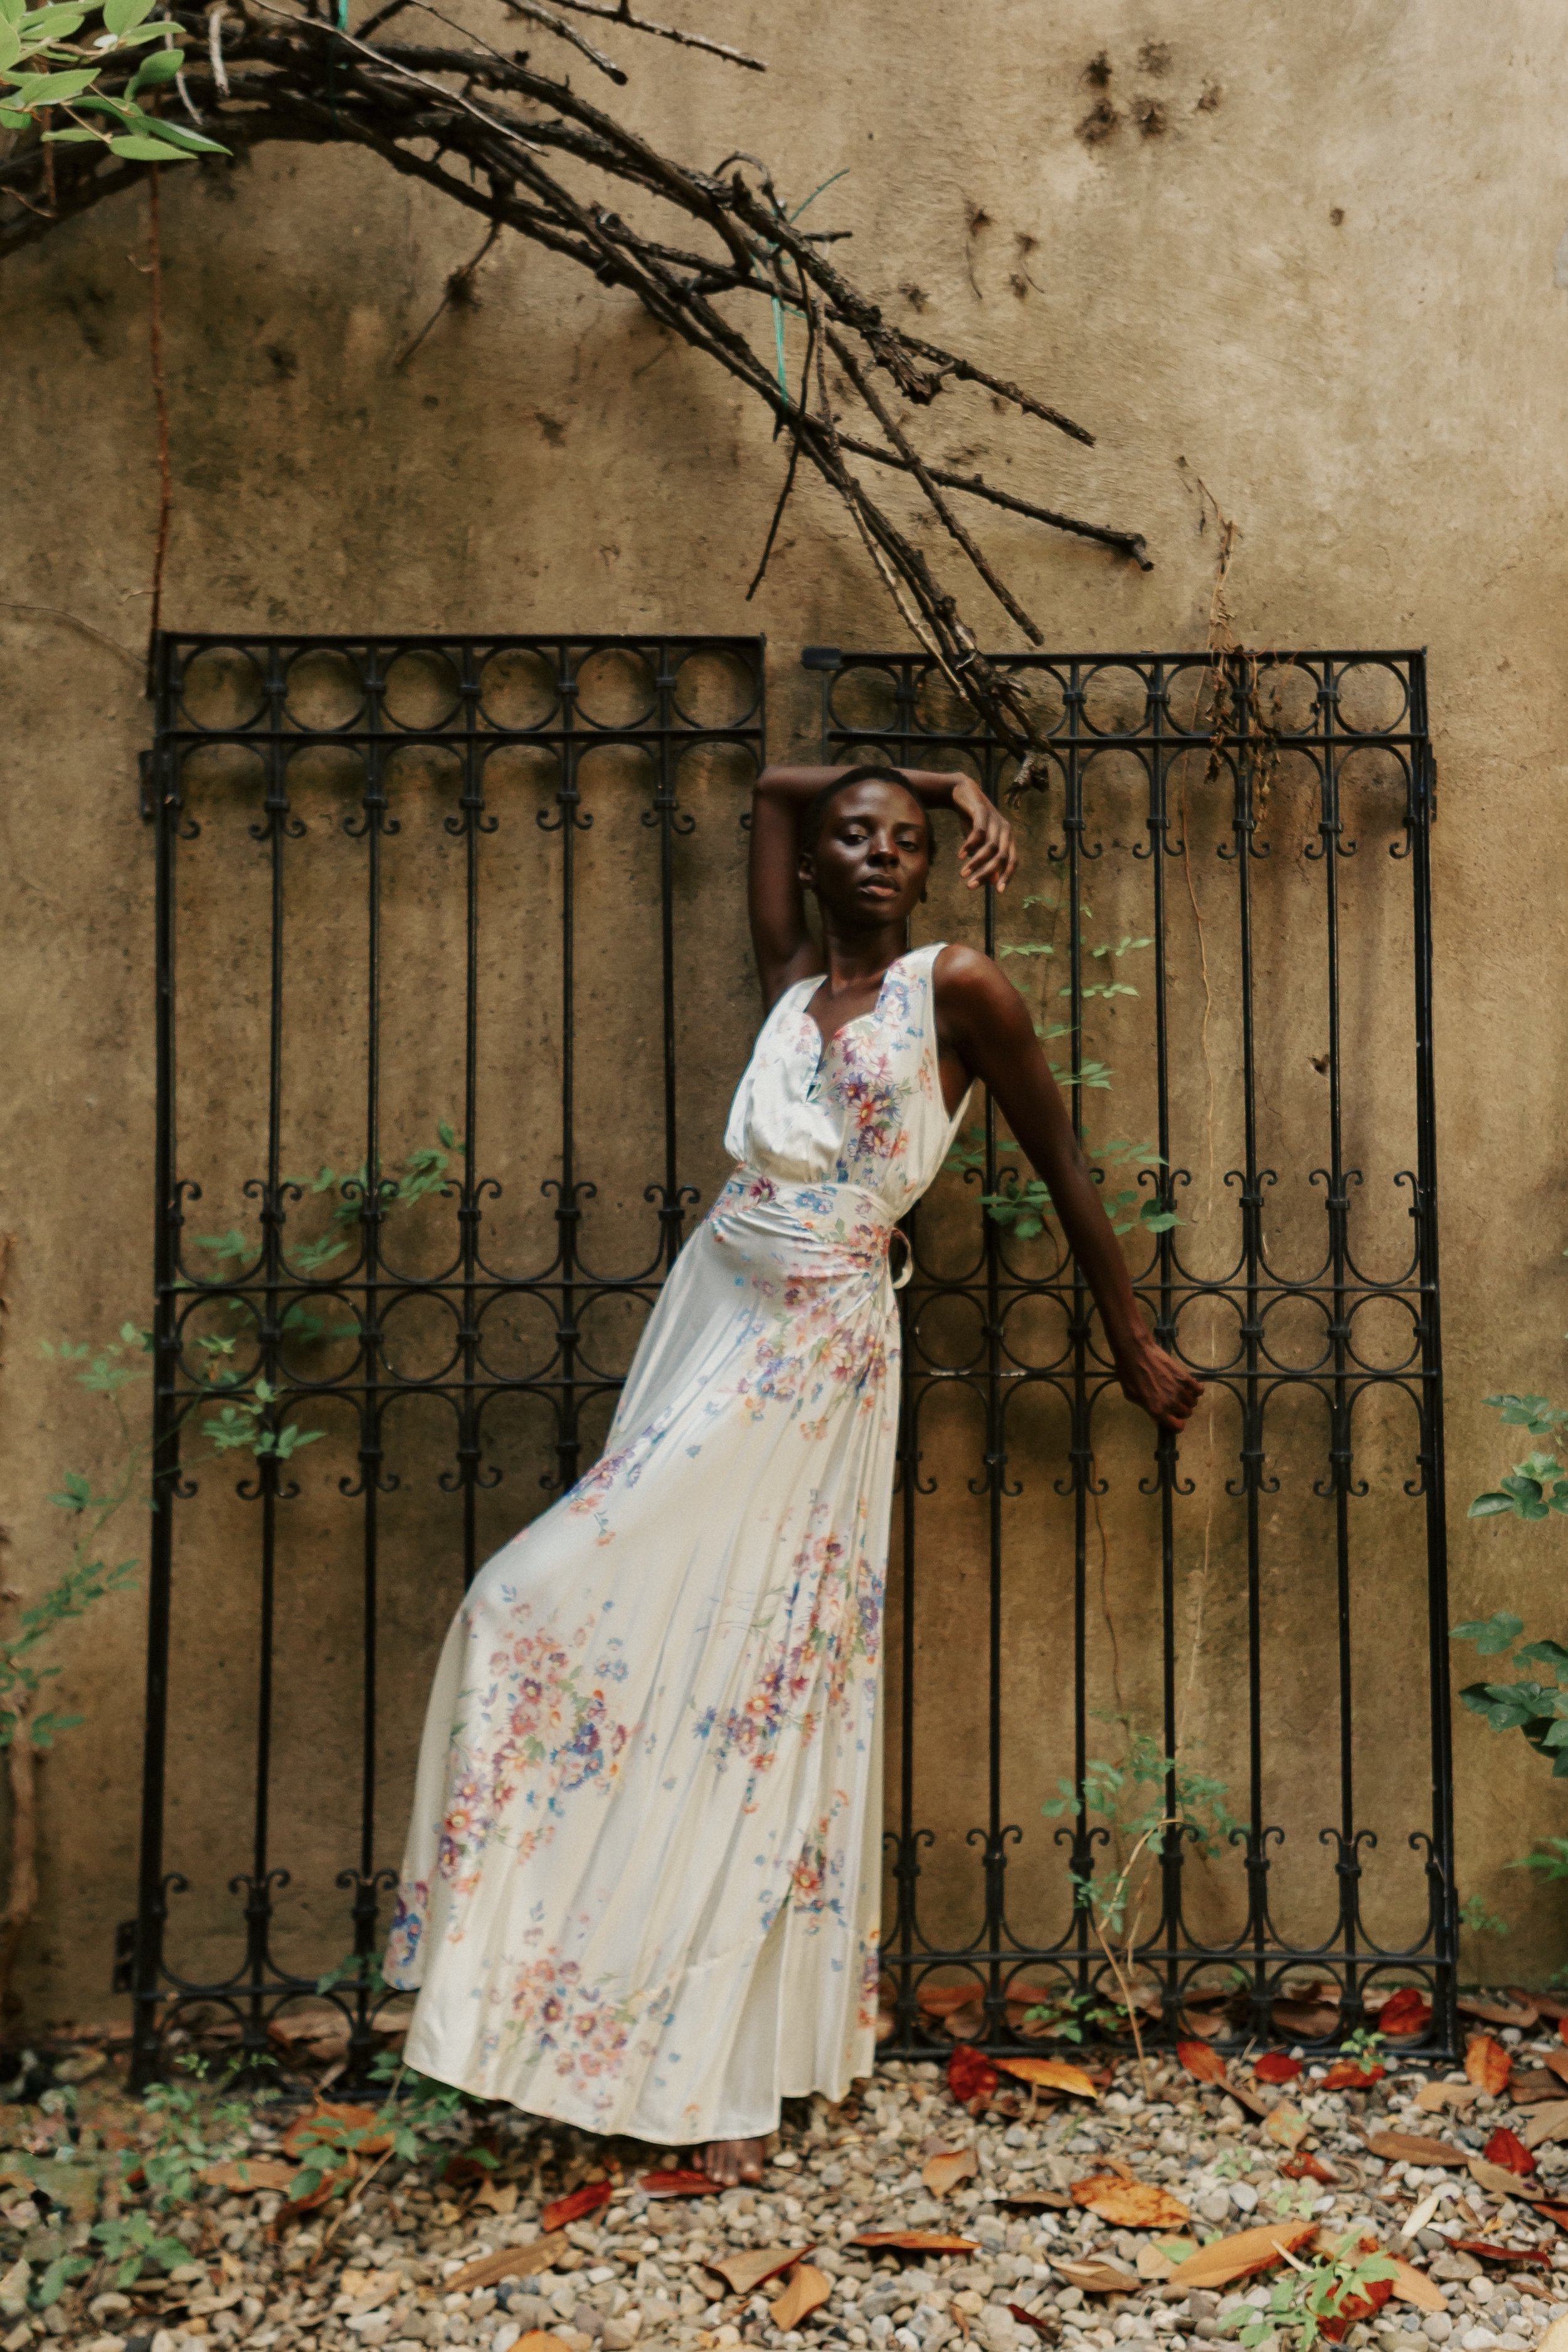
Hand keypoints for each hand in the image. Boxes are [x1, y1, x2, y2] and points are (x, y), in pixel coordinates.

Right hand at [951, 777, 1016, 892]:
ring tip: (962, 873)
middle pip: (1001, 856)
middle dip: (986, 873)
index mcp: (1008, 838)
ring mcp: (995, 819)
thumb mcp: (980, 843)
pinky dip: (969, 845)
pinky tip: (960, 855)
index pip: (1013, 860)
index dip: (1007, 875)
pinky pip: (978, 833)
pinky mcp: (982, 811)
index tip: (997, 891)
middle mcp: (1005, 829)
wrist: (962, 793)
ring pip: (990, 847)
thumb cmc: (973, 821)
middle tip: (970, 886)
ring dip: (976, 862)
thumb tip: (993, 881)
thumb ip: (988, 860)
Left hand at [1113, 1331, 1203, 1432]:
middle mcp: (1171, 1403)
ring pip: (1193, 1402)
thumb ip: (1147, 1408)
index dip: (1176, 1424)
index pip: (1177, 1427)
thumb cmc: (1129, 1374)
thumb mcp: (1132, 1396)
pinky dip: (1196, 1390)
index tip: (1173, 1419)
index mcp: (1157, 1411)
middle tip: (1174, 1403)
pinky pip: (1199, 1389)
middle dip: (1181, 1411)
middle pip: (1186, 1414)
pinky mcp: (1185, 1377)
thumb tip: (1157, 1415)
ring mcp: (1180, 1390)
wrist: (1136, 1352)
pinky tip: (1189, 1386)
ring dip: (1188, 1400)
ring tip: (1181, 1393)